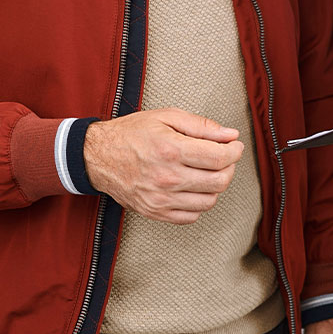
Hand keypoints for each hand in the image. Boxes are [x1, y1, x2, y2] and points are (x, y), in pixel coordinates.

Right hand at [81, 109, 242, 224]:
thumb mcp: (166, 117)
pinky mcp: (155, 212)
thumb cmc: (131, 133)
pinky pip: (191, 216)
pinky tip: (192, 187)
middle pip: (219, 182)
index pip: (219, 158)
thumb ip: (201, 126)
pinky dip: (198, 203)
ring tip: (206, 172)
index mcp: (171, 150)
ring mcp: (160, 199)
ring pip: (208, 201)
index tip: (234, 146)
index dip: (234, 151)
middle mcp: (167, 177)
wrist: (98, 156)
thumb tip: (230, 135)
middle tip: (224, 158)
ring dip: (215, 186)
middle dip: (229, 168)